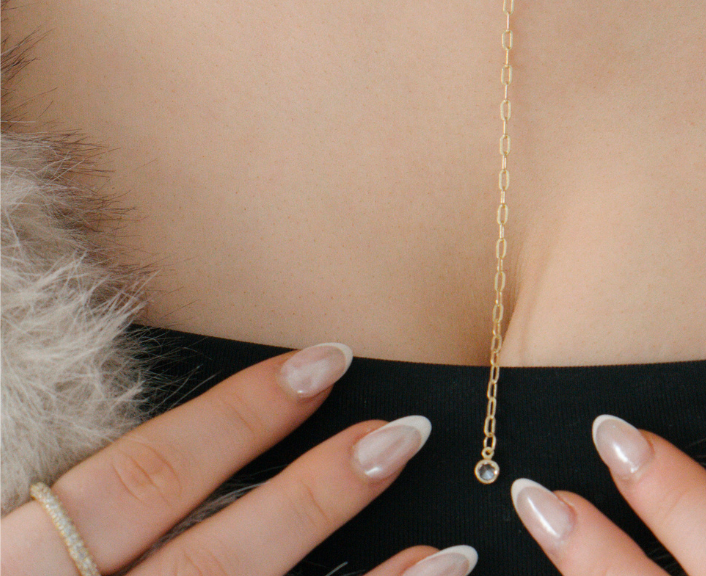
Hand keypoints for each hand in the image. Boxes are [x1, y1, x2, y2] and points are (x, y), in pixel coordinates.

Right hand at [1, 343, 473, 575]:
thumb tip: (189, 450)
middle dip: (317, 499)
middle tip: (402, 437)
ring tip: (449, 551)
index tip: (322, 363)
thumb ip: (69, 514)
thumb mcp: (9, 551)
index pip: (138, 481)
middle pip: (214, 563)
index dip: (237, 416)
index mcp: (13, 573)